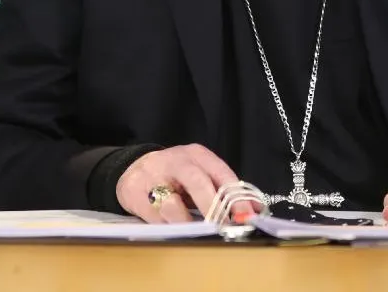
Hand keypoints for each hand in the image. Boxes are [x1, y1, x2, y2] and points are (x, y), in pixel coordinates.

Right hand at [115, 143, 242, 223]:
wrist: (132, 168)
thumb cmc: (175, 176)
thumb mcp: (201, 174)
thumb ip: (226, 191)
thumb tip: (255, 210)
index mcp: (198, 155)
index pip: (221, 173)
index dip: (236, 196)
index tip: (247, 216)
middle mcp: (176, 162)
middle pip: (197, 182)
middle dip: (212, 207)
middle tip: (223, 227)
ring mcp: (154, 176)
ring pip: (172, 204)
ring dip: (186, 223)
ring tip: (196, 233)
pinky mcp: (135, 193)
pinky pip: (154, 216)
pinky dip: (167, 227)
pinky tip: (174, 231)